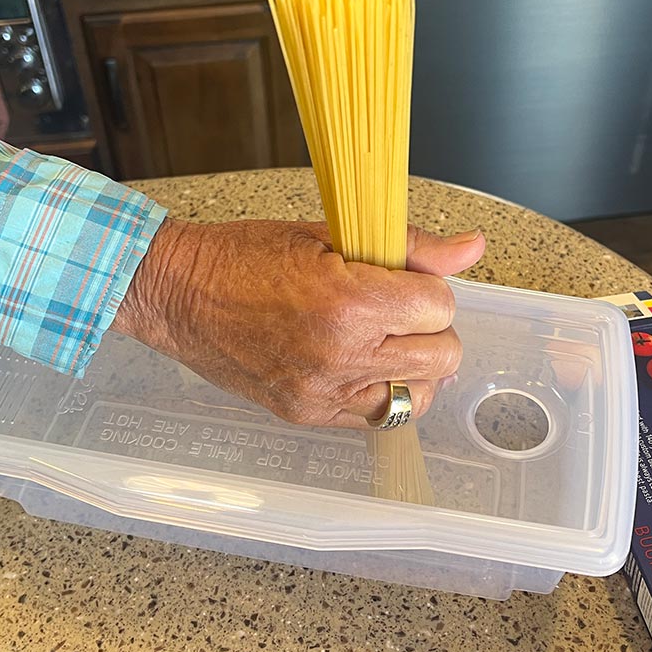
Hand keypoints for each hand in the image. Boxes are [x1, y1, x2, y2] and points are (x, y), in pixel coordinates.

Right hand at [111, 219, 485, 427]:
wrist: (179, 294)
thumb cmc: (244, 256)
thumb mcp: (328, 234)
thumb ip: (410, 246)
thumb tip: (472, 247)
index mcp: (350, 303)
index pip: (440, 306)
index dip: (427, 287)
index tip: (402, 279)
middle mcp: (342, 356)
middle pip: (442, 355)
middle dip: (428, 327)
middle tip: (397, 308)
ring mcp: (324, 393)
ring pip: (419, 396)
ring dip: (414, 366)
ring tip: (382, 340)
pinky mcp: (308, 415)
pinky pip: (376, 417)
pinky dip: (381, 391)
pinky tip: (360, 364)